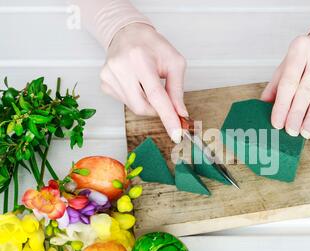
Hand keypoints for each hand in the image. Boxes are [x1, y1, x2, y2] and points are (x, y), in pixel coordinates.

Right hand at [100, 23, 187, 142]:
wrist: (128, 33)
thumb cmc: (153, 46)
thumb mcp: (174, 63)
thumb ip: (177, 90)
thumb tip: (180, 114)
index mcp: (140, 59)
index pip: (156, 95)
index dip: (167, 116)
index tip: (176, 133)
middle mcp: (120, 67)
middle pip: (142, 106)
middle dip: (158, 110)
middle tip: (167, 104)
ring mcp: (108, 75)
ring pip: (134, 107)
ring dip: (148, 103)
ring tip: (149, 83)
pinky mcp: (104, 82)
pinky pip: (126, 102)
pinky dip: (137, 98)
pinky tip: (137, 83)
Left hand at [261, 28, 309, 138]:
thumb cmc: (307, 55)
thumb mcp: (288, 64)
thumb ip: (276, 84)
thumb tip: (263, 105)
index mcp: (300, 48)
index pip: (289, 81)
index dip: (282, 104)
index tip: (277, 123)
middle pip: (306, 90)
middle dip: (296, 114)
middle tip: (290, 131)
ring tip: (302, 133)